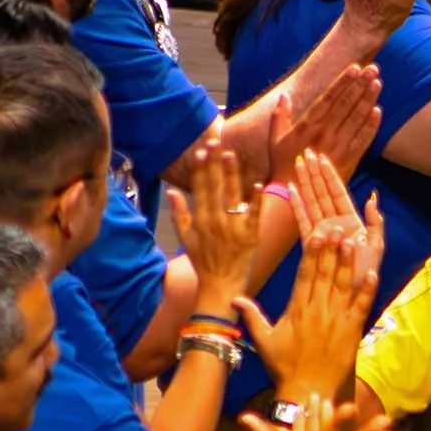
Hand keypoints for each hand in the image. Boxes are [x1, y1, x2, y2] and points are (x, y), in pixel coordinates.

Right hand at [168, 141, 260, 307]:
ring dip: (231, 175)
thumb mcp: (186, 239)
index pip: (199, 189)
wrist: (220, 288)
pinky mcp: (251, 237)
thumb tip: (172, 191)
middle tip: (215, 142)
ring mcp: (233, 229)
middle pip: (215, 188)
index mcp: (200, 221)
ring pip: (232, 197)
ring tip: (230, 155)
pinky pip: (253, 216)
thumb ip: (179, 214)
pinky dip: (255, 201)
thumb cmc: (203, 263)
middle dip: (214, 165)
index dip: (200, 169)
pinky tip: (258, 184)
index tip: (201, 151)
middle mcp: (215, 222)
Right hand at [234, 228, 378, 400]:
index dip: (312, 253)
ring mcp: (336, 320)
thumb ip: (251, 315)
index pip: (305, 275)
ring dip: (348, 263)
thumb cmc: (283, 366)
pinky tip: (372, 272)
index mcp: (297, 309)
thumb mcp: (264, 340)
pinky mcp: (351, 331)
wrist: (306, 390)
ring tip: (352, 242)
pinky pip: (361, 306)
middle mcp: (317, 310)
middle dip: (332, 250)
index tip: (317, 234)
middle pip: (325, 274)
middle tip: (338, 228)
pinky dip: (367, 290)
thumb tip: (234, 298)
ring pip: (343, 285)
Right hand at [268, 64, 383, 183]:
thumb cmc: (282, 166)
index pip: (329, 98)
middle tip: (373, 70)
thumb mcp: (275, 139)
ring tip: (377, 83)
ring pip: (357, 118)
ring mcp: (339, 145)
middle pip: (347, 104)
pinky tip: (378, 111)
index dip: (343, 82)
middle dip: (360, 85)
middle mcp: (325, 132)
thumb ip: (280, 116)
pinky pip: (363, 139)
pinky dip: (371, 125)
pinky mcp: (348, 159)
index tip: (355, 68)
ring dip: (368, 99)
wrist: (292, 195)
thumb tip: (284, 96)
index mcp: (308, 124)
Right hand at [289, 150, 385, 286]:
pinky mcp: (311, 243)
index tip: (322, 158)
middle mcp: (335, 224)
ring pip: (312, 202)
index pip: (339, 193)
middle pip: (323, 193)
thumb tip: (372, 197)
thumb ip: (375, 222)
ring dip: (304, 183)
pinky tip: (291, 189)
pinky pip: (302, 220)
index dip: (330, 175)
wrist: (352, 295)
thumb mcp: (376, 246)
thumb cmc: (366, 273)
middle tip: (306, 153)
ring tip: (297, 164)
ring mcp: (322, 232)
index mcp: (352, 222)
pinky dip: (296, 205)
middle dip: (314, 173)